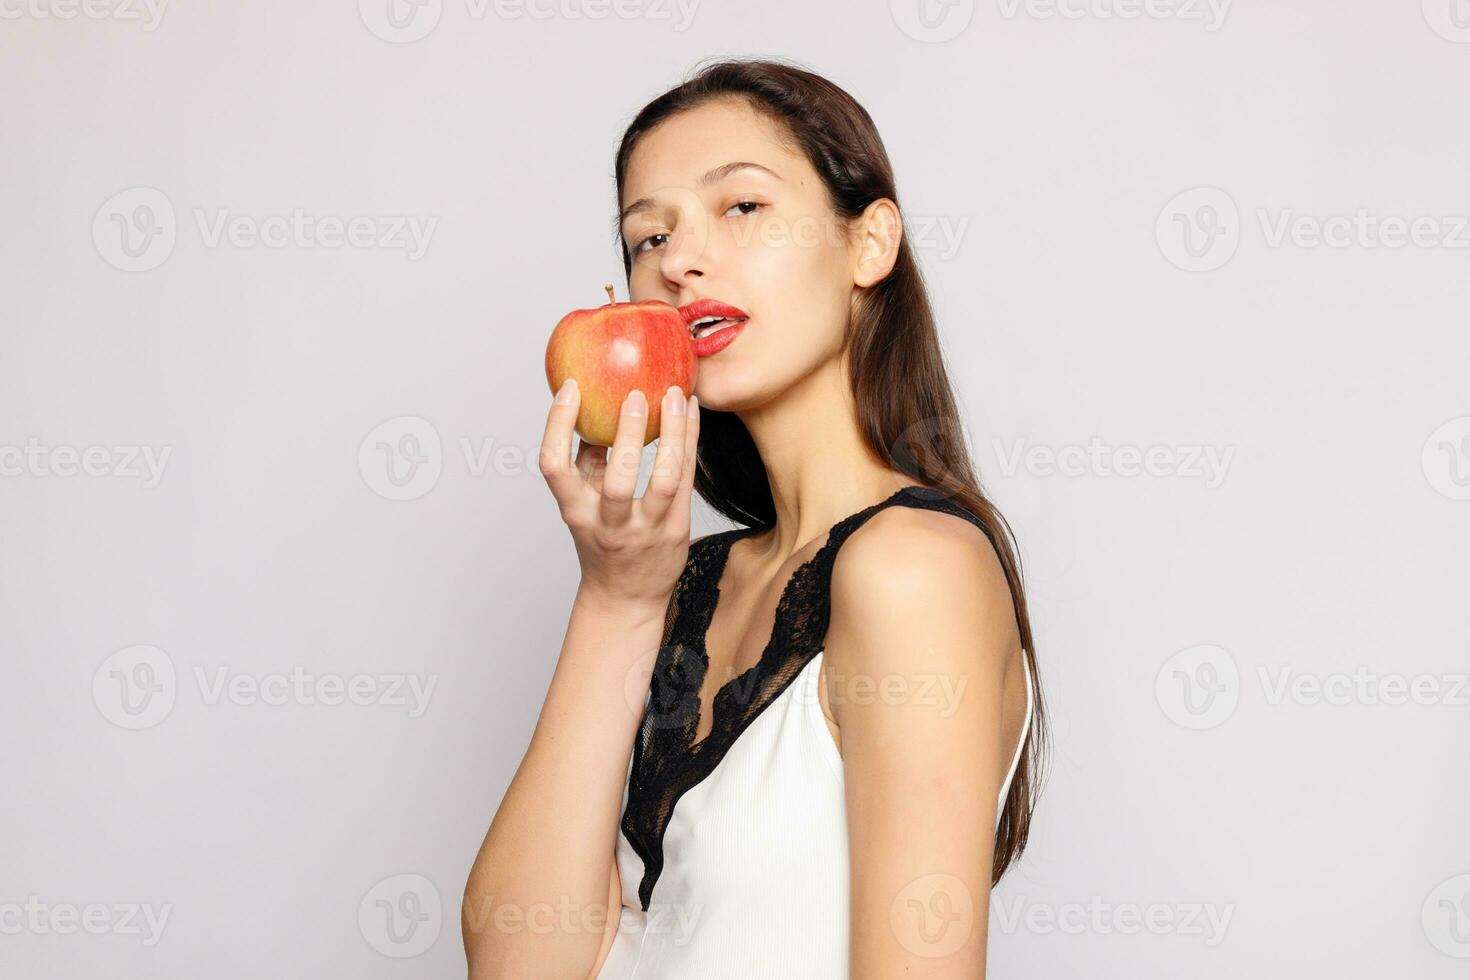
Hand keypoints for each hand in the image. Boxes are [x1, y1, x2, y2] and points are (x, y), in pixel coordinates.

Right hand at [538, 381, 700, 610]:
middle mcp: (610, 525)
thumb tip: (593, 406)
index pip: (554, 468)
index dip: (557, 426)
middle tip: (637, 394)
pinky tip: (691, 412)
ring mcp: (647, 530)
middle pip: (619, 481)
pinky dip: (690, 442)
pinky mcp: (677, 529)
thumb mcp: (583, 505)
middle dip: (629, 435)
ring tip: (675, 396)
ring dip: (674, 435)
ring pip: (666, 480)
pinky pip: (687, 479)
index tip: (570, 389)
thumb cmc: (602, 540)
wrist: (626, 598)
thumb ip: (586, 461)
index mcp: (576, 513)